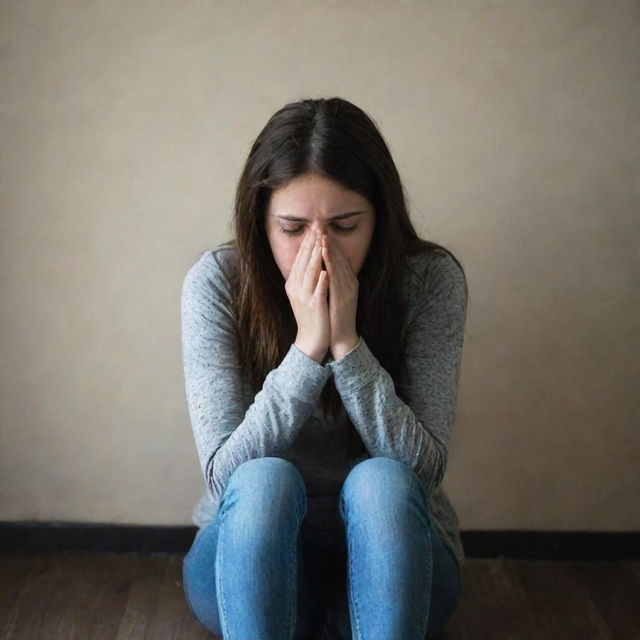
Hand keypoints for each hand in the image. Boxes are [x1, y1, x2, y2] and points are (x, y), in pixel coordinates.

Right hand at [285, 229, 329, 362]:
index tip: (314, 227)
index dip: (307, 242)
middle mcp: (296, 287)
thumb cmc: (310, 315)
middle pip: (304, 261)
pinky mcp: (315, 306)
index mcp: (293, 283)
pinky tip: (326, 271)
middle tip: (318, 226)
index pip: (300, 258)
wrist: (311, 340)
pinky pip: (319, 290)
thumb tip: (309, 258)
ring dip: (316, 255)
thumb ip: (305, 276)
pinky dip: (322, 280)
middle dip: (311, 242)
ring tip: (322, 241)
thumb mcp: (303, 293)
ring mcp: (304, 296)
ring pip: (310, 272)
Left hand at [321, 234, 358, 359]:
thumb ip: (332, 280)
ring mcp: (348, 290)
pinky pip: (336, 277)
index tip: (322, 230)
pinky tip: (325, 255)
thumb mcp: (335, 295)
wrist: (341, 337)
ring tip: (323, 236)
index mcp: (349, 281)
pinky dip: (331, 264)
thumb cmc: (335, 317)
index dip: (332, 244)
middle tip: (321, 226)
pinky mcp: (343, 298)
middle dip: (330, 242)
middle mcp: (350, 283)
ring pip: (339, 265)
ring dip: (331, 250)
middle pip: (341, 258)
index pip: (340, 258)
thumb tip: (324, 266)